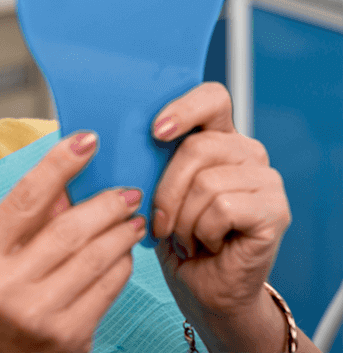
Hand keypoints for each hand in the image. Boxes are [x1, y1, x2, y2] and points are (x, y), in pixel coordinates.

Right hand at [0, 132, 146, 352]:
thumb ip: (22, 227)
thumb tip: (67, 185)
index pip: (24, 198)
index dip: (58, 164)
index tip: (86, 140)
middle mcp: (4, 285)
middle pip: (68, 228)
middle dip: (104, 203)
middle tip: (127, 191)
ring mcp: (38, 313)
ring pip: (94, 257)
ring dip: (120, 231)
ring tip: (132, 218)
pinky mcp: (69, 336)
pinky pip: (107, 288)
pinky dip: (121, 264)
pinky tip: (125, 253)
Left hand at [149, 82, 291, 348]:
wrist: (201, 288)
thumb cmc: (174, 237)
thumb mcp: (153, 190)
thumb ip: (147, 159)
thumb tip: (111, 139)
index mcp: (217, 137)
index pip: (211, 97)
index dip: (184, 108)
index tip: (156, 131)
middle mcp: (247, 151)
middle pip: (197, 146)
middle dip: (166, 190)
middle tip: (162, 221)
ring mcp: (266, 179)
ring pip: (206, 182)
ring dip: (184, 219)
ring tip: (188, 236)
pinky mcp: (275, 210)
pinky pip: (222, 208)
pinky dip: (203, 232)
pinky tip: (208, 244)